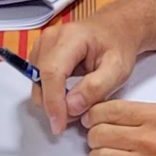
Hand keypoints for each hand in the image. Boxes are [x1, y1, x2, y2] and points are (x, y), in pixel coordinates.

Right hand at [28, 12, 144, 136]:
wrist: (115, 30)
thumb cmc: (118, 46)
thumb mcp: (118, 69)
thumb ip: (96, 88)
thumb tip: (71, 106)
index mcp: (70, 37)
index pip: (52, 73)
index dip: (53, 102)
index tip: (59, 125)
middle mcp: (50, 39)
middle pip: (41, 80)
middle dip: (55, 105)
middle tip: (79, 113)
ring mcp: (42, 46)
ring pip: (37, 84)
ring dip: (53, 101)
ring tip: (78, 102)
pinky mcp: (40, 54)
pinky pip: (39, 81)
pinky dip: (52, 94)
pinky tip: (70, 94)